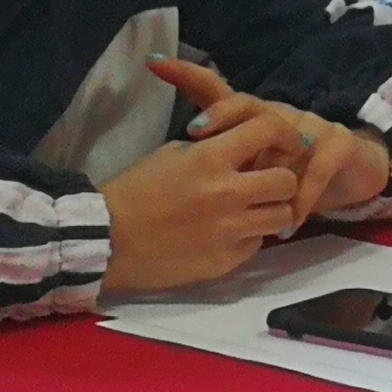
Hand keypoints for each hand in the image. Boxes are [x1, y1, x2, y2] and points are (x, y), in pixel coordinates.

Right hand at [100, 111, 310, 296]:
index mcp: (211, 158)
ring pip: (282, 217)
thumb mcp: (175, 153)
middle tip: (268, 181)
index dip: (285, 133)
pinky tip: (228, 234)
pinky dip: (249, 237)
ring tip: (253, 209)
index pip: (269, 129)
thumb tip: (249, 149)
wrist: (104, 239)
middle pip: (287, 180)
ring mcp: (228, 231)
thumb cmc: (134, 190)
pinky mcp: (223, 262)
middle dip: (282, 177)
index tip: (287, 141)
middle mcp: (227, 193)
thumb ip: (216, 149)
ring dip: (271, 210)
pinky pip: (256, 245)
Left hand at [151, 56, 391, 227]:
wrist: (349, 173)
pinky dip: (302, 198)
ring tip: (244, 196)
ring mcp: (310, 125)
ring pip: (284, 136)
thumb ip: (218, 165)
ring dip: (266, 168)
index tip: (155, 64)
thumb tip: (170, 177)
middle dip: (220, 114)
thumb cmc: (289, 172)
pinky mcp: (338, 143)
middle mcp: (278, 114)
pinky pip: (317, 169)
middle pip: (247, 106)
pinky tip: (288, 222)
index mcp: (250, 118)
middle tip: (196, 130)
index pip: (216, 90)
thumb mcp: (247, 170)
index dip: (188, 76)